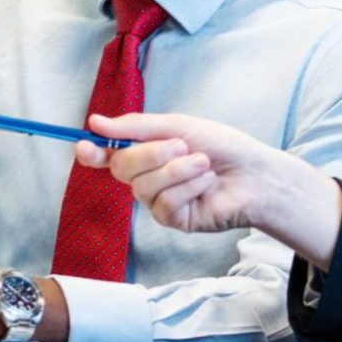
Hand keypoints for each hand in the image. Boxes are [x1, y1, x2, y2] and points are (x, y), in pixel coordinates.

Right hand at [73, 113, 341, 266]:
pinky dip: (189, 187)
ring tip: (204, 164)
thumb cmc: (222, 147)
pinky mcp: (174, 219)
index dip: (92, 153)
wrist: (256, 173)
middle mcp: (147, 178)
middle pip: (122, 167)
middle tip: (181, 145)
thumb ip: (136, 127)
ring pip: (143, 187)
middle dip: (151, 153)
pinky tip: (208, 183)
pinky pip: (164, 203)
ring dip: (177, 170)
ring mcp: (158, 201)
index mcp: (146, 153)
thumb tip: (95, 122)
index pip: (108, 155)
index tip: (84, 146)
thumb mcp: (179, 126)